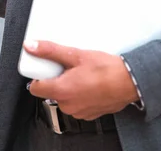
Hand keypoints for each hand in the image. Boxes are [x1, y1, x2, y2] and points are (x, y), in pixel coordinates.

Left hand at [24, 40, 138, 119]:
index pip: (35, 88)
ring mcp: (79, 112)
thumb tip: (31, 46)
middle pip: (51, 91)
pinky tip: (89, 83)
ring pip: (65, 97)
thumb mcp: (75, 54)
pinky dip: (80, 94)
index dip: (38, 76)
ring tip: (82, 74)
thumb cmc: (105, 69)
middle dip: (57, 79)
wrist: (129, 82)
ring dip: (69, 87)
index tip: (45, 68)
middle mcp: (67, 105)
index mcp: (61, 91)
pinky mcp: (89, 114)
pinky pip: (77, 103)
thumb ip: (50, 51)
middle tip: (69, 66)